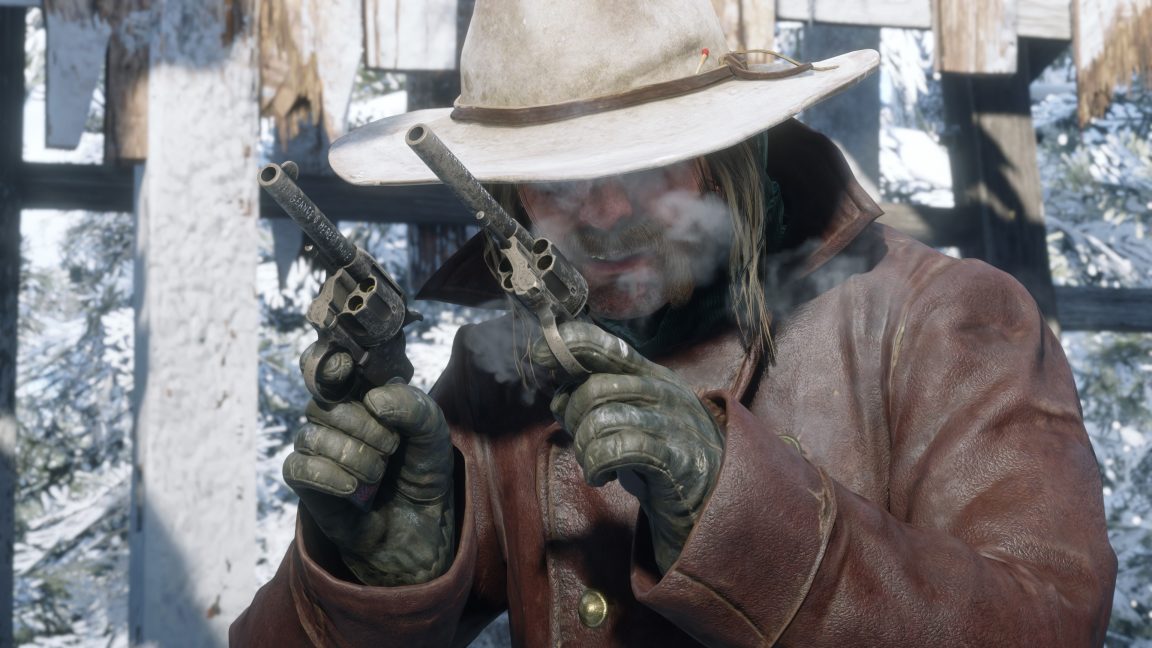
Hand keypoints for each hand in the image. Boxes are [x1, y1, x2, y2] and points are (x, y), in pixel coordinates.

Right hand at [283, 380, 454, 586]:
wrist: (418, 524)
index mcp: (361, 397)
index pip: (332, 369)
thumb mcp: (433, 434)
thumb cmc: (422, 471)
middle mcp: (333, 419)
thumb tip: (373, 401)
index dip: (335, 369)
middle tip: (391, 448)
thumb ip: (413, 408)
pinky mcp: (306, 483)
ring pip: (310, 437)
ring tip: (378, 474)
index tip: (357, 380)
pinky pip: (296, 468)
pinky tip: (352, 489)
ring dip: (352, 456)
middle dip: (364, 428)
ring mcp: (317, 450)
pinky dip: (325, 476)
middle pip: (324, 406)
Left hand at [532, 321, 723, 572]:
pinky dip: (598, 464)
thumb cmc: (666, 459)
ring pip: (602, 418)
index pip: (605, 344)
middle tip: (580, 440)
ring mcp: (673, 423)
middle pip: (594, 388)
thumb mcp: (633, 419)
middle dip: (572, 417)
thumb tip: (557, 394)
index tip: (540, 358)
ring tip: (595, 465)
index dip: (567, 345)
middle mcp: (663, 391)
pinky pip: (620, 449)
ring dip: (585, 447)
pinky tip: (602, 477)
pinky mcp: (677, 458)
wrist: (719, 503)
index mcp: (651, 375)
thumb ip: (600, 401)